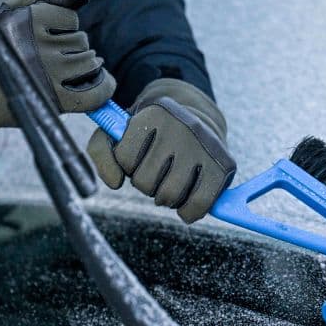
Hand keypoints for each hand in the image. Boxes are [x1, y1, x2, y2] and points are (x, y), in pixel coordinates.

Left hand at [86, 78, 235, 222]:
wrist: (198, 119)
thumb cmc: (153, 133)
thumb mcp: (121, 132)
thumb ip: (102, 154)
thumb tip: (114, 184)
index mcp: (154, 113)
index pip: (125, 159)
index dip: (129, 164)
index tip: (141, 153)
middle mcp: (182, 125)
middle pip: (145, 182)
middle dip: (147, 184)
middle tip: (157, 172)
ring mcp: (205, 146)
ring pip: (169, 196)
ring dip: (165, 199)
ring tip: (171, 183)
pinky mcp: (224, 165)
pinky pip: (198, 204)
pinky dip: (188, 212)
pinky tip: (187, 203)